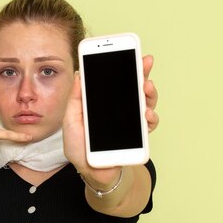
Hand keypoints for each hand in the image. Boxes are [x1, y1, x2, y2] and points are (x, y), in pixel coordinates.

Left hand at [62, 55, 158, 184]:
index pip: (114, 80)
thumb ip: (76, 97)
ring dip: (149, 93)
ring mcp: (130, 121)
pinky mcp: (137, 136)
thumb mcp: (71, 119)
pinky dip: (151, 117)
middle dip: (141, 72)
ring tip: (146, 87)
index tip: (127, 51)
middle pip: (134, 86)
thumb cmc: (79, 147)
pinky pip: (149, 123)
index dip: (121, 65)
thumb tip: (79, 73)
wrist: (91, 172)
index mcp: (102, 102)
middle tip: (145, 62)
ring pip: (146, 101)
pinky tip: (146, 114)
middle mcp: (119, 109)